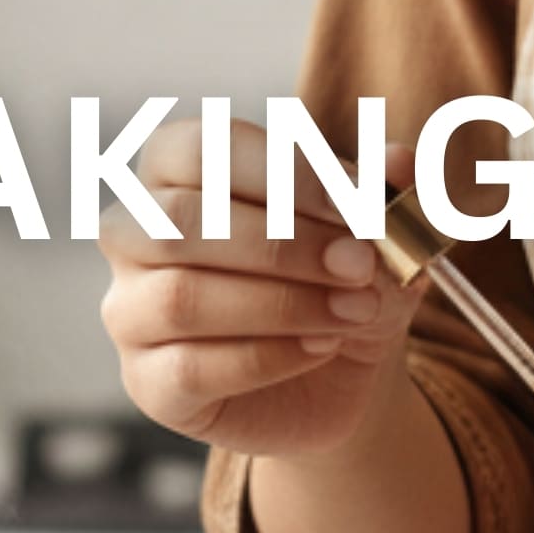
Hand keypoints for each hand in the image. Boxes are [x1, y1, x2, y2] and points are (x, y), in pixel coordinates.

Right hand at [97, 117, 419, 454]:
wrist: (339, 375)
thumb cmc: (339, 278)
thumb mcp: (375, 231)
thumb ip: (384, 191)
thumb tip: (403, 160)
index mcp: (176, 172)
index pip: (199, 148)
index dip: (279, 171)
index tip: (358, 203)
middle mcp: (135, 235)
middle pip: (176, 222)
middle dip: (281, 243)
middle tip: (362, 263)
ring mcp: (130, 312)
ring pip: (180, 297)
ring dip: (282, 303)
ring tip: (354, 310)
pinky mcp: (149, 383)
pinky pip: (190, 368)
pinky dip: (268, 357)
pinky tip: (321, 347)